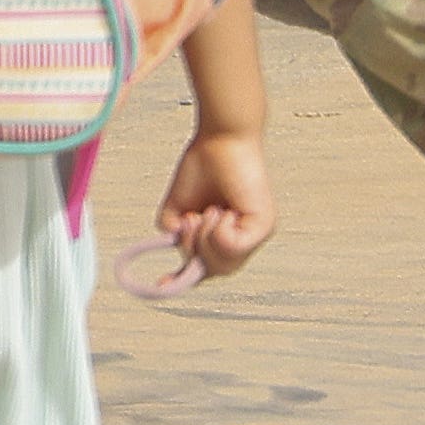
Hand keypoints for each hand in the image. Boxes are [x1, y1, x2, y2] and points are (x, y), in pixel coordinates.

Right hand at [156, 120, 278, 282]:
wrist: (220, 139)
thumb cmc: (202, 166)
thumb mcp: (178, 208)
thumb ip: (177, 235)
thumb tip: (185, 255)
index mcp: (223, 235)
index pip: (207, 267)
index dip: (183, 279)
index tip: (161, 285)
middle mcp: (243, 238)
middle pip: (212, 271)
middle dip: (194, 249)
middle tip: (192, 220)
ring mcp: (255, 234)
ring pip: (223, 265)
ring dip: (205, 239)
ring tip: (208, 211)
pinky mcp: (263, 226)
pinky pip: (233, 249)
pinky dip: (219, 233)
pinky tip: (223, 211)